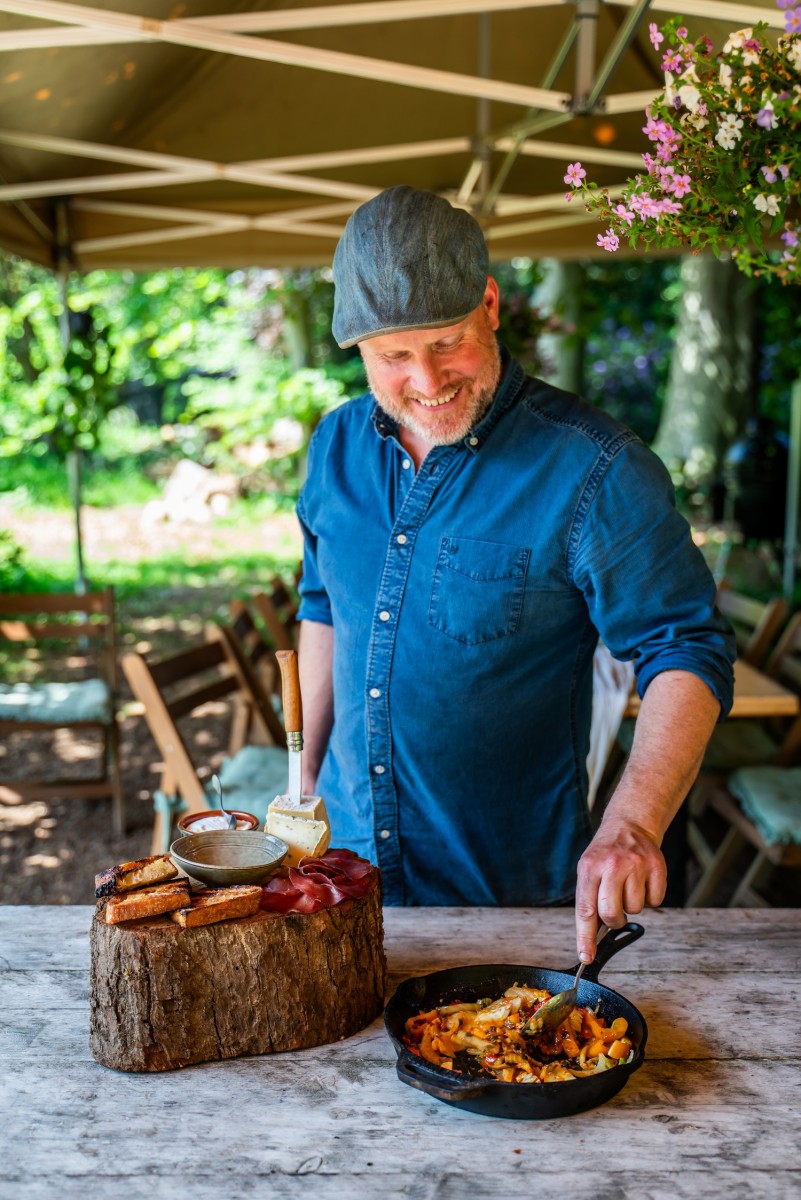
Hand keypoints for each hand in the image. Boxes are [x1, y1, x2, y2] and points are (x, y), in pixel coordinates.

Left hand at [575, 816, 665, 963]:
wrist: (629, 825)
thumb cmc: (605, 854)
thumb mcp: (588, 869)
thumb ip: (589, 901)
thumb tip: (590, 941)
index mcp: (589, 868)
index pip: (585, 910)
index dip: (585, 938)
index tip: (586, 957)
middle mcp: (612, 865)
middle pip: (611, 914)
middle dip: (612, 920)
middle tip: (614, 910)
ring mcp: (636, 865)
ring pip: (635, 909)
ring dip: (631, 905)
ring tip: (627, 885)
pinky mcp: (656, 867)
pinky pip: (655, 901)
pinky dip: (649, 897)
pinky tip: (642, 881)